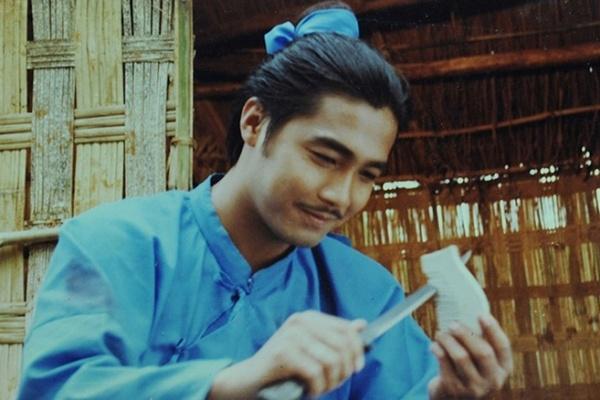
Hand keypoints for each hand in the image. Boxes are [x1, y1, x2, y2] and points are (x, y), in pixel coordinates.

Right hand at [208, 310, 365, 399]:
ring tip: (321, 389)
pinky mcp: (283, 353)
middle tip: (333, 384)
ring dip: (331, 382)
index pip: (346, 330)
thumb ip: (335, 337)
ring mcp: (291, 335)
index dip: (357, 350)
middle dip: (344, 371)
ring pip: (331, 361)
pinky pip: (316, 373)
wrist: (248, 380)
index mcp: (308, 317)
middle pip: (342, 346)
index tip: (356, 368)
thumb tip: (362, 325)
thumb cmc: (283, 368)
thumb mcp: (312, 348)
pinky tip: (310, 392)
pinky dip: (317, 388)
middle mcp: (300, 321)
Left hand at [428, 315, 512, 398]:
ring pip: (461, 357)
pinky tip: (434, 345)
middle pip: (482, 352)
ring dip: (448, 340)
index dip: (493, 329)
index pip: (503, 347)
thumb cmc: (468, 371)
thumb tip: (466, 310)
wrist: (454, 399)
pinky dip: (437, 350)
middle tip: (452, 324)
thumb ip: (479, 341)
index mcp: (503, 369)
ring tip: (440, 333)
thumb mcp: (480, 361)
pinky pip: (444, 363)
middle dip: (466, 334)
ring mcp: (474, 388)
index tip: (480, 314)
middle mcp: (493, 381)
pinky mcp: (455, 390)